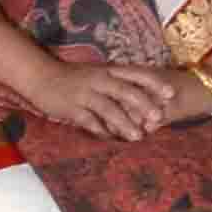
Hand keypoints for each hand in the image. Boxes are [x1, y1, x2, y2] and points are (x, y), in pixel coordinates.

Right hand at [26, 54, 190, 142]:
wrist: (40, 76)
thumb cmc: (74, 78)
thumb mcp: (98, 74)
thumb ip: (118, 84)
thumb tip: (143, 98)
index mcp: (109, 70)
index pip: (137, 74)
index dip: (155, 83)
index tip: (171, 94)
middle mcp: (99, 80)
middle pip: (126, 91)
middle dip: (144, 105)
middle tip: (159, 118)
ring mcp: (85, 94)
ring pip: (109, 109)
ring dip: (125, 123)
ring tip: (138, 137)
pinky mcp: (72, 109)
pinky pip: (89, 122)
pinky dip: (102, 132)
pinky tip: (112, 141)